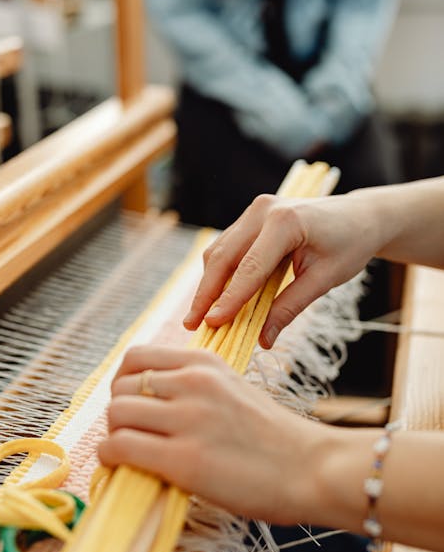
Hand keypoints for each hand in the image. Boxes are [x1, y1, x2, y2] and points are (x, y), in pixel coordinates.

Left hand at [98, 346, 328, 523]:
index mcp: (206, 364)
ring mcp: (188, 420)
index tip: (131, 403)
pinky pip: (120, 446)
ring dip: (115, 435)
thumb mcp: (234, 391)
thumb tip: (149, 400)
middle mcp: (193, 384)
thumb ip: (195, 387)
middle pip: (120, 387)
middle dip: (119, 412)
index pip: (135, 357)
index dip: (123, 382)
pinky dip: (111, 457)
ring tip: (129, 453)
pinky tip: (123, 467)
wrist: (314, 470)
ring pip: (116, 414)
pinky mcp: (184, 460)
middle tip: (131, 434)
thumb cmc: (276, 439)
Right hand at [183, 192, 380, 347]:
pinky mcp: (251, 218)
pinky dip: (220, 274)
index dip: (229, 299)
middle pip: (223, 257)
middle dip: (206, 294)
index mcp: (285, 222)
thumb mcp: (325, 280)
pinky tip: (215, 298)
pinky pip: (228, 248)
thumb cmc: (349, 245)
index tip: (212, 324)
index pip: (249, 268)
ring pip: (220, 252)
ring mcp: (254, 212)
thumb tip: (262, 339)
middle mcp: (263, 211)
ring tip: (199, 316)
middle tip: (192, 325)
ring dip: (209, 285)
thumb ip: (290, 307)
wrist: (360, 216)